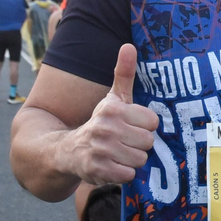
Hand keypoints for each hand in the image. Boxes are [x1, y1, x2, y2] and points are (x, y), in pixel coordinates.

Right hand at [68, 44, 160, 184]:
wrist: (68, 150)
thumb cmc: (100, 123)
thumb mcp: (113, 98)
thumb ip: (124, 73)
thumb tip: (129, 45)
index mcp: (113, 109)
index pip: (152, 122)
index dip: (144, 126)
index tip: (131, 126)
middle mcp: (106, 128)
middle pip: (148, 142)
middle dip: (139, 145)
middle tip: (124, 142)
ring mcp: (101, 150)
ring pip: (140, 160)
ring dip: (131, 160)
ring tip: (118, 154)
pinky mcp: (98, 169)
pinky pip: (128, 175)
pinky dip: (123, 174)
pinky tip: (112, 165)